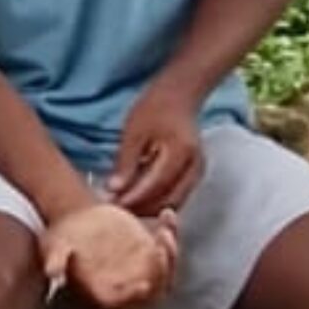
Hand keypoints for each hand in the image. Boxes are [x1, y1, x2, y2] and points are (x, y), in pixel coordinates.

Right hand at [42, 201, 178, 308]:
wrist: (76, 219)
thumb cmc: (61, 237)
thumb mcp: (53, 247)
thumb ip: (54, 260)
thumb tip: (52, 273)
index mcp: (102, 290)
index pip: (122, 301)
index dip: (133, 296)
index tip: (144, 285)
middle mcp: (126, 284)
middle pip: (154, 289)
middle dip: (162, 272)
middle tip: (161, 248)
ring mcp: (141, 267)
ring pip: (166, 269)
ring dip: (170, 252)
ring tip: (164, 230)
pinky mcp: (150, 249)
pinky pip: (167, 246)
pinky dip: (170, 231)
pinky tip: (167, 214)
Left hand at [108, 86, 208, 218]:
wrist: (179, 96)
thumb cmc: (154, 109)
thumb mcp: (134, 132)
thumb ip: (125, 162)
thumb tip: (113, 190)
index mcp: (182, 152)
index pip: (156, 184)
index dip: (133, 198)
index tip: (110, 206)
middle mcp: (196, 166)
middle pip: (169, 200)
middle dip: (142, 209)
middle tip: (114, 212)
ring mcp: (198, 172)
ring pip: (174, 202)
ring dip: (149, 209)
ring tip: (123, 208)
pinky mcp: (194, 175)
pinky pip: (176, 196)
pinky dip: (157, 201)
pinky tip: (136, 200)